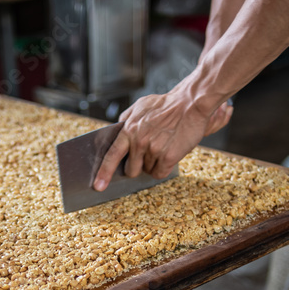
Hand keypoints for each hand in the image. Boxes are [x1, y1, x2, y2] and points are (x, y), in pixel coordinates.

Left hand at [92, 92, 230, 190]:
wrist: (190, 103)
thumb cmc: (166, 104)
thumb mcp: (140, 106)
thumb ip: (126, 120)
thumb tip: (118, 130)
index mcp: (129, 129)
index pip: (112, 155)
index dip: (104, 172)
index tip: (98, 186)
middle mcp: (139, 141)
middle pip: (131, 169)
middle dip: (137, 166)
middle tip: (148, 153)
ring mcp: (154, 150)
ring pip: (147, 171)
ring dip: (153, 164)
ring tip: (163, 146)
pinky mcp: (168, 157)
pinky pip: (160, 173)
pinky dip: (163, 168)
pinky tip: (169, 154)